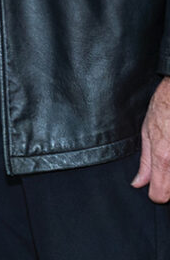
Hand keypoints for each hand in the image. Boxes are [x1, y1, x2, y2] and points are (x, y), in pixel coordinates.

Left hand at [133, 75, 169, 201]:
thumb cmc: (163, 109)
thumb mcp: (147, 132)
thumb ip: (145, 162)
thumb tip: (138, 183)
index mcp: (164, 157)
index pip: (161, 195)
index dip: (155, 194)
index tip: (154, 189)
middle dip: (168, 186)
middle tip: (164, 165)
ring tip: (168, 152)